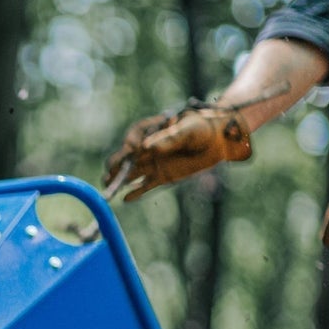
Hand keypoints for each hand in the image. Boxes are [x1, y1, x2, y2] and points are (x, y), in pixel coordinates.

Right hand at [106, 103, 251, 200]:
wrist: (220, 140)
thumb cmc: (203, 128)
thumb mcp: (188, 130)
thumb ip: (169, 138)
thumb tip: (148, 147)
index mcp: (152, 131)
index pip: (134, 137)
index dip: (129, 144)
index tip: (130, 149)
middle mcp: (149, 148)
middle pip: (127, 157)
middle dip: (117, 164)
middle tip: (108, 173)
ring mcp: (154, 163)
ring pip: (132, 172)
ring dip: (120, 179)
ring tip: (108, 186)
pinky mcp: (162, 176)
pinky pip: (145, 185)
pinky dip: (136, 192)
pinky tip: (125, 199)